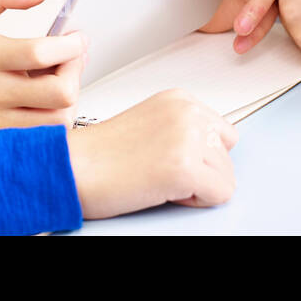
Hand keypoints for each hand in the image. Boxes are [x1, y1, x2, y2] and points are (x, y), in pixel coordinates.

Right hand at [0, 0, 85, 128]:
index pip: (41, 53)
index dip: (71, 45)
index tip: (77, 38)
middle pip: (59, 93)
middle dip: (76, 73)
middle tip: (72, 60)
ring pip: (55, 122)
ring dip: (67, 101)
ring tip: (57, 82)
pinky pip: (40, 141)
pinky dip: (51, 123)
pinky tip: (42, 104)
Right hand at [66, 89, 237, 218]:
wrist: (73, 167)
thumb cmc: (101, 154)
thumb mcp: (151, 124)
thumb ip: (183, 128)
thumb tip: (213, 152)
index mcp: (180, 98)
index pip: (222, 133)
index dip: (200, 155)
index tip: (171, 157)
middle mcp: (188, 112)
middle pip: (227, 156)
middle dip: (202, 170)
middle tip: (161, 169)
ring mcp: (188, 137)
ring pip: (226, 177)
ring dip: (198, 187)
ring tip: (159, 178)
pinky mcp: (185, 167)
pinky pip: (220, 195)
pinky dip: (196, 202)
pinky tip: (164, 190)